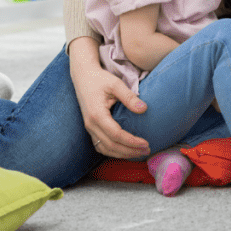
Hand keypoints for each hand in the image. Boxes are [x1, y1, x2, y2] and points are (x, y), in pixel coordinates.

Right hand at [68, 37, 150, 158]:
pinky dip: (113, 151)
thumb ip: (129, 96)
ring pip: (105, 149)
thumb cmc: (99, 79)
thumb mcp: (115, 83)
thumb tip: (144, 109)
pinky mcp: (90, 128)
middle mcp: (91, 124)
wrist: (83, 76)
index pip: (116, 135)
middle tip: (147, 150)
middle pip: (111, 146)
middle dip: (130, 151)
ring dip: (122, 154)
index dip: (131, 142)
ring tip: (139, 153)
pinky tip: (126, 150)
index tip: (146, 143)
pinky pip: (101, 145)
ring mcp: (89, 128)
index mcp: (97, 114)